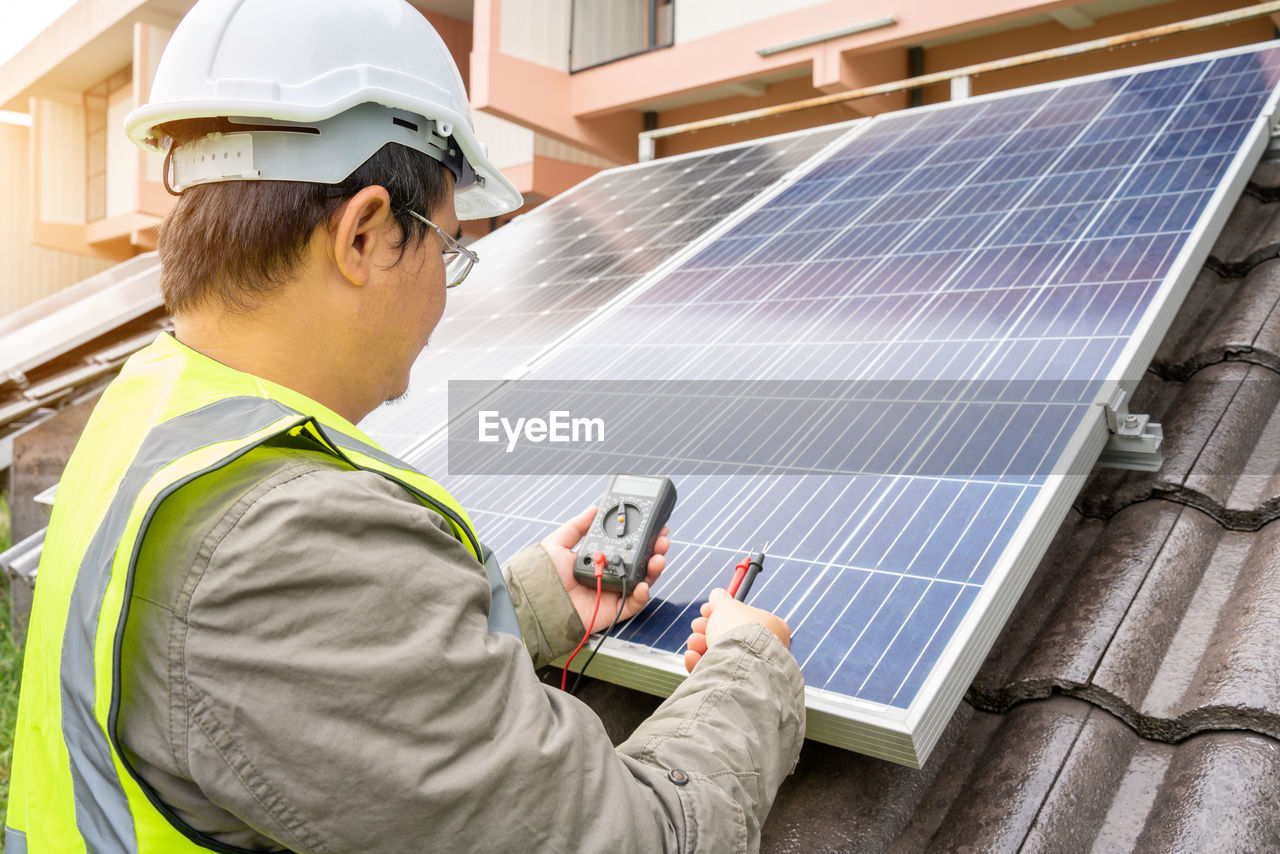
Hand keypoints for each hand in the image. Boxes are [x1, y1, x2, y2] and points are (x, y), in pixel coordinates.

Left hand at [541, 505, 669, 634]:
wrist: (535, 600)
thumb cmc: (541, 574)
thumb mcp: (558, 542)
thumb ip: (577, 525)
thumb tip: (594, 508)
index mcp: (597, 558)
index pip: (625, 546)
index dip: (641, 536)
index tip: (653, 525)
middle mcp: (607, 574)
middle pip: (639, 562)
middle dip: (654, 549)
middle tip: (662, 538)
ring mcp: (612, 592)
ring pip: (641, 581)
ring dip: (654, 568)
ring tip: (659, 556)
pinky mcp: (613, 610)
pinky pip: (634, 603)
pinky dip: (643, 594)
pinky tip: (644, 584)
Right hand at [684, 588, 790, 672]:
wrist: (740, 667)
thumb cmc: (740, 633)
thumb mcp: (727, 607)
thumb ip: (721, 600)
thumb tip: (718, 594)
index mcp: (772, 628)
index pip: (745, 618)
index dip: (722, 612)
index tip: (706, 610)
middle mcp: (765, 650)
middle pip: (729, 636)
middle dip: (707, 628)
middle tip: (697, 625)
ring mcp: (751, 669)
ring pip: (720, 654)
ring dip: (701, 644)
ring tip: (694, 641)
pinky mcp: (736, 685)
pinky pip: (715, 671)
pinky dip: (700, 663)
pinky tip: (692, 656)